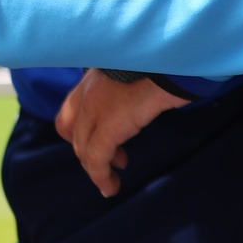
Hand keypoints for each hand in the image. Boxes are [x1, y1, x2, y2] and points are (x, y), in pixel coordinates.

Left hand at [54, 70, 188, 195]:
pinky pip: (96, 157)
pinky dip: (101, 176)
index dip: (79, 131)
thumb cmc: (164, 61)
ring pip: (82, 147)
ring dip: (94, 168)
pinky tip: (111, 186)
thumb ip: (125, 85)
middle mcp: (88, 88)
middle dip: (85, 151)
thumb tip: (136, 101)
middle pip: (70, 130)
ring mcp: (94, 105)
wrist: (173, 56)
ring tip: (110, 179)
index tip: (100, 142)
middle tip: (108, 161)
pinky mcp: (109, 123)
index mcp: (94, 75)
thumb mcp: (136, 70)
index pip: (70, 109)